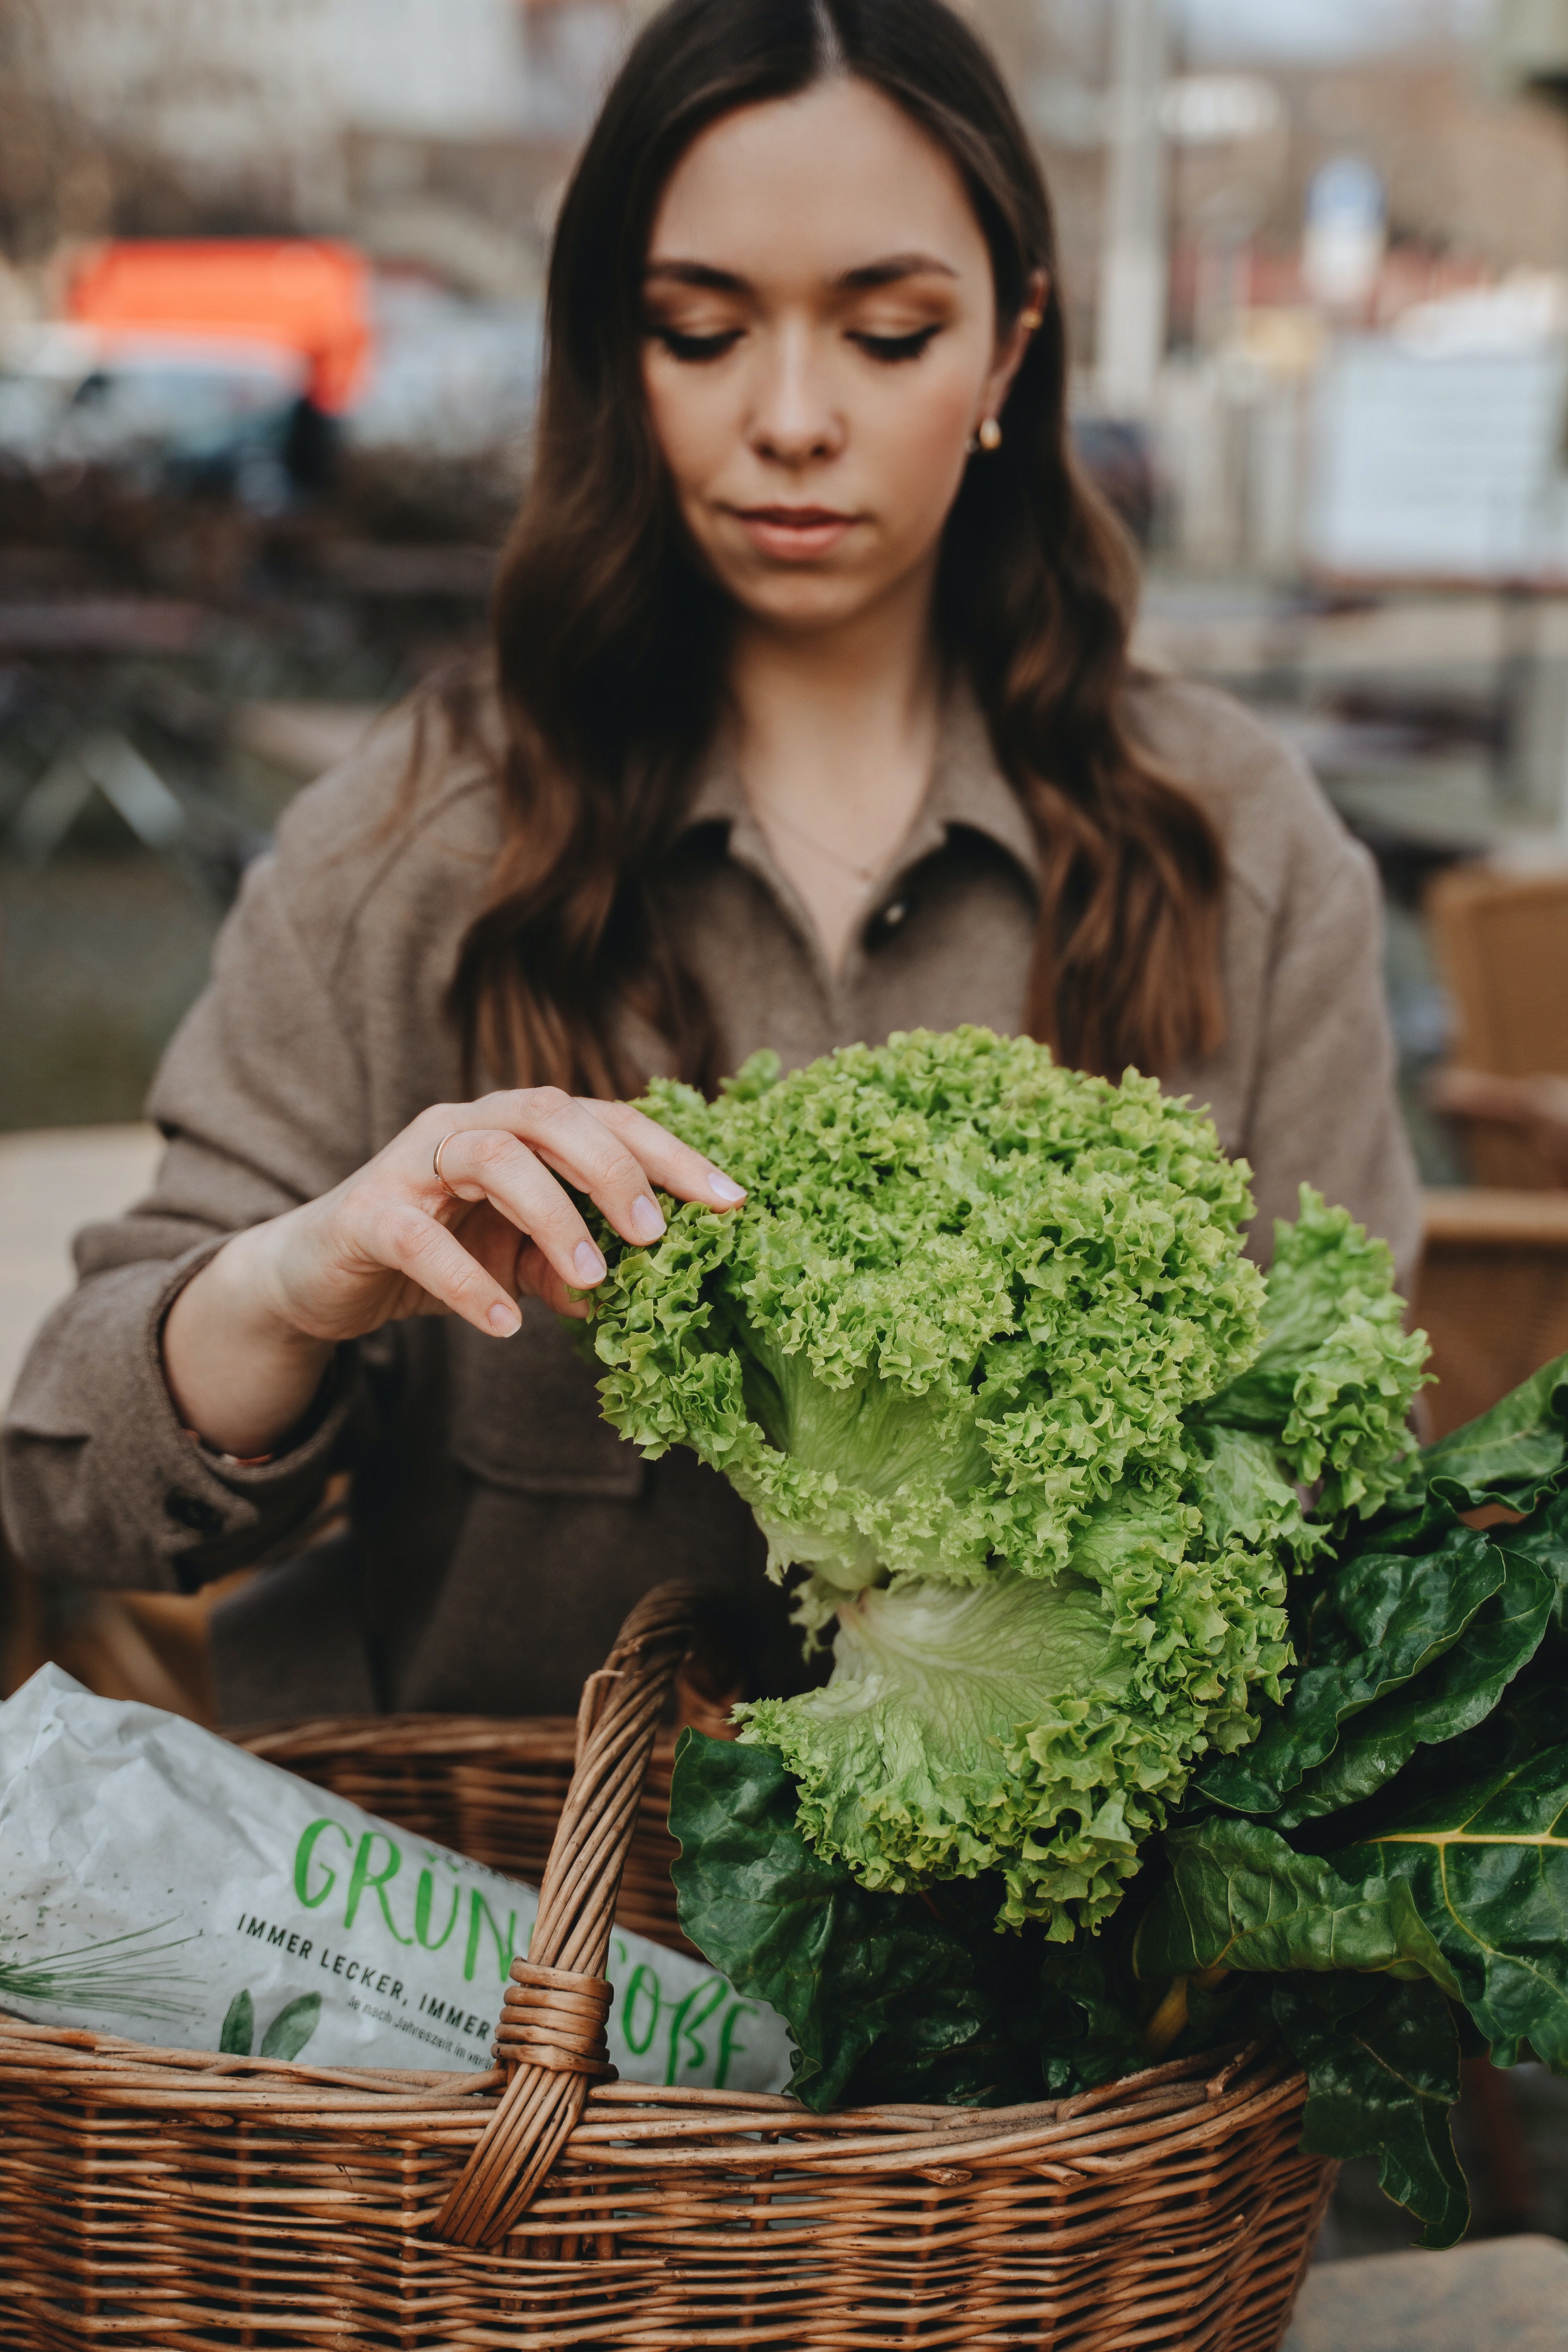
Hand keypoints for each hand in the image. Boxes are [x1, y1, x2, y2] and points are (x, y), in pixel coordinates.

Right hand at [162, 1089, 744, 1456]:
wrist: (321, 1275)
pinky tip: (506, 1324)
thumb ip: (575, 1266)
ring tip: (589, 1279)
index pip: (610, 1120)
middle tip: (654, 1236)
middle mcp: (470, 1127)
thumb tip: (643, 1297)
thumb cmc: (436, 1252)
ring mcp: (414, 1164)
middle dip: (614, 1169)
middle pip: (553, 1116)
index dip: (674, 1157)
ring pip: (492, 1159)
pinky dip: (468, 1283)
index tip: (733, 1202)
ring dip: (551, 1215)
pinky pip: (420, 1239)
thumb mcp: (520, 1262)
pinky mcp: (368, 1213)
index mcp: (519, 1127)